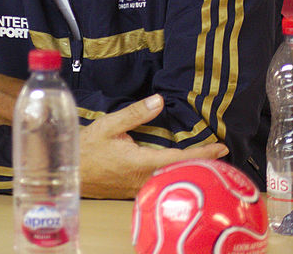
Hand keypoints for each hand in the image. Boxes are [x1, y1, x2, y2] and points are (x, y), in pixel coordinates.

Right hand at [79, 94, 228, 198]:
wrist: (71, 171)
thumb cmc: (87, 148)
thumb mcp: (109, 125)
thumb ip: (136, 114)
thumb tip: (158, 100)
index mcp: (142, 163)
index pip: (180, 159)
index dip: (203, 153)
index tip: (221, 148)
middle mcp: (146, 180)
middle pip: (181, 173)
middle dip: (202, 162)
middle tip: (219, 152)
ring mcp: (141, 188)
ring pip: (172, 179)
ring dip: (189, 169)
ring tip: (204, 158)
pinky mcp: (135, 190)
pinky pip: (161, 183)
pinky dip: (174, 173)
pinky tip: (178, 167)